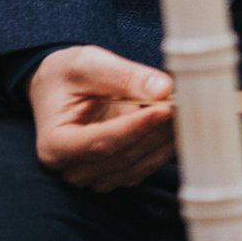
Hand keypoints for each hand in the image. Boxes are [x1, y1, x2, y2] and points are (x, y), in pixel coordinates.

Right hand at [29, 46, 176, 191]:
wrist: (57, 89)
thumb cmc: (66, 75)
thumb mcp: (88, 65)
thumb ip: (124, 76)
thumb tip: (163, 89)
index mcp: (55, 143)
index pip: (100, 142)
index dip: (135, 128)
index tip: (165, 110)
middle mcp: (71, 167)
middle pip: (122, 156)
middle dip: (157, 130)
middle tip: (186, 103)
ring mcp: (92, 175)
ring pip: (137, 165)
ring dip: (164, 140)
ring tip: (186, 111)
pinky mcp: (113, 174)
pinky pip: (143, 167)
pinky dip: (163, 148)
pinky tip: (178, 125)